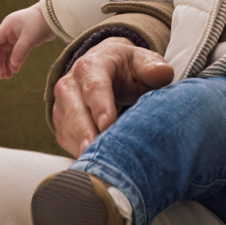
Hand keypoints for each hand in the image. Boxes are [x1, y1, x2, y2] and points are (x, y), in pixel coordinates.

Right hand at [0, 4, 55, 78]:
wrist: (55, 16)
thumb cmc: (40, 22)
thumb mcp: (30, 37)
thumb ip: (20, 51)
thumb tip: (13, 65)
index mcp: (7, 26)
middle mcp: (10, 31)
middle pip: (0, 49)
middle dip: (0, 63)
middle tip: (2, 76)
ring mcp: (17, 36)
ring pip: (8, 52)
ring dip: (7, 64)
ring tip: (8, 76)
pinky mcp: (25, 40)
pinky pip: (16, 53)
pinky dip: (15, 61)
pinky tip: (15, 70)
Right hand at [52, 37, 173, 156]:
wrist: (105, 65)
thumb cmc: (127, 67)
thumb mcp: (141, 60)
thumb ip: (152, 67)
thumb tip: (163, 73)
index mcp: (92, 66)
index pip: (95, 87)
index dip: (101, 106)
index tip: (108, 124)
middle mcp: (71, 84)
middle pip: (76, 111)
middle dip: (85, 133)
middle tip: (96, 152)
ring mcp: (63, 105)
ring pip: (68, 129)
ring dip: (81, 146)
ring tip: (96, 164)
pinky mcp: (62, 123)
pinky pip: (66, 140)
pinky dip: (78, 152)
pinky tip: (94, 163)